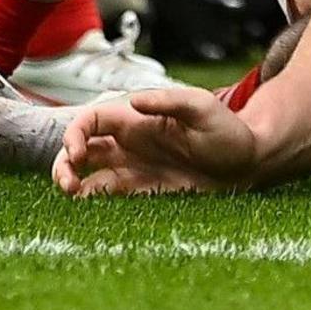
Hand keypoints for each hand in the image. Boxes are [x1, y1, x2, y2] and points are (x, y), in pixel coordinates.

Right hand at [51, 82, 254, 195]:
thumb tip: (135, 102)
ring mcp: (132, 165)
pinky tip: (89, 207)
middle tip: (68, 184)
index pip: (90, 120)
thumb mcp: (202, 108)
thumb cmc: (227, 131)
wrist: (247, 163)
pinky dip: (90, 200)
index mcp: (135, 117)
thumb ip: (169, 102)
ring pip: (86, 173)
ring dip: (71, 182)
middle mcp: (127, 140)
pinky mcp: (140, 189)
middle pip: (79, 148)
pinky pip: (106, 194)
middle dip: (63, 163)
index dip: (75, 134)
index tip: (77, 154)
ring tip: (73, 195)